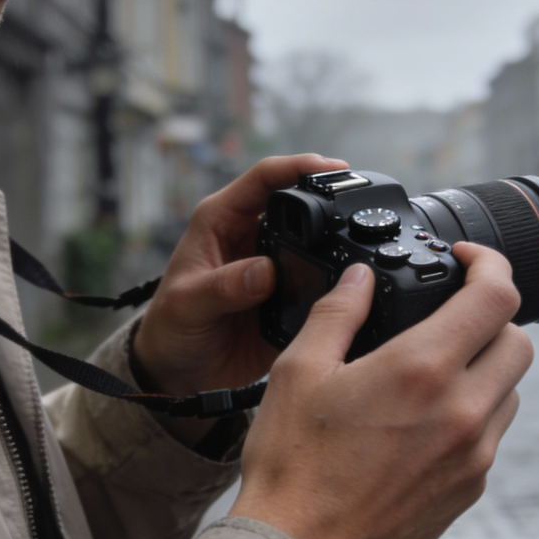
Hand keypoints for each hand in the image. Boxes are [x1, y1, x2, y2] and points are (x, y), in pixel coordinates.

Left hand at [132, 154, 346, 443]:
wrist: (180, 372)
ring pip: (318, 243)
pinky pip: (322, 285)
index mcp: (223, 220)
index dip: (297, 166)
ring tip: (368, 247)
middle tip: (362, 205)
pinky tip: (360, 289)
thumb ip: (222, 287)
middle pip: (300, 204)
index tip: (333, 168)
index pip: (264, 178)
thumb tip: (265, 272)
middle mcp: (253, 236)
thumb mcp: (186, 304)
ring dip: (340, 244)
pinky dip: (340, 285)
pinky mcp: (291, 297)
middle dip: (332, 200)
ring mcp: (276, 266)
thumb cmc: (170, 327)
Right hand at [228, 243, 533, 538]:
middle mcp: (462, 409)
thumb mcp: (298, 371)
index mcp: (422, 369)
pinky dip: (472, 412)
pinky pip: (492, 433)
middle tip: (448, 315)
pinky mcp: (470, 487)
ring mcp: (474, 453)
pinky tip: (423, 420)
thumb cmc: (294, 466)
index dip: (490, 264)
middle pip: (519, 341)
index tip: (467, 260)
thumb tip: (361, 277)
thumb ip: (338, 312)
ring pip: (510, 389)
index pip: (497, 296)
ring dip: (485, 367)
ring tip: (432, 370)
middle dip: (491, 316)